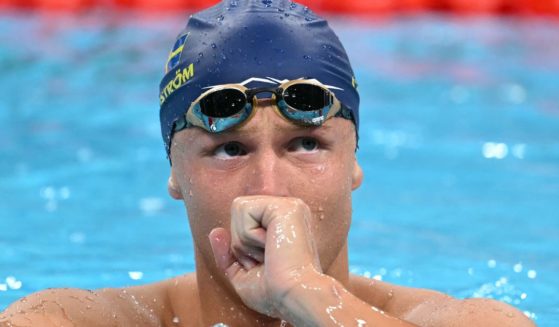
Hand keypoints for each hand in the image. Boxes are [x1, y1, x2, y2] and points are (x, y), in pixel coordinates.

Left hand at [208, 196, 321, 317]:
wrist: (294, 298)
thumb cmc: (275, 293)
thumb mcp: (243, 275)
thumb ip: (227, 254)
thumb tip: (215, 232)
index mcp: (283, 223)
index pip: (243, 220)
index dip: (241, 246)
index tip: (264, 264)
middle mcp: (288, 209)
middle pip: (238, 212)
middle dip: (240, 242)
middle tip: (266, 260)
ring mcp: (288, 206)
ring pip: (239, 208)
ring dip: (244, 239)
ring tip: (269, 253)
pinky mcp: (285, 206)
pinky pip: (244, 209)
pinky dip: (248, 234)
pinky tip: (270, 245)